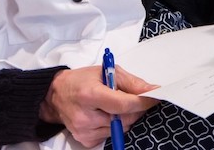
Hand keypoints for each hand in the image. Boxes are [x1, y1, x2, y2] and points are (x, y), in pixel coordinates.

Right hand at [39, 65, 158, 147]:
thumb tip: (152, 90)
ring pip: (120, 128)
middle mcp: (85, 117)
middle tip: (138, 98)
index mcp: (90, 95)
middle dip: (136, 109)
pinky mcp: (85, 141)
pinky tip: (107, 114)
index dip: (141, 102)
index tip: (156, 97)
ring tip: (117, 104)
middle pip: (123, 119)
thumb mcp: (106, 71)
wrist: (57, 95)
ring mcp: (84, 131)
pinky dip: (115, 125)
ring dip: (126, 117)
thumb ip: (130, 82)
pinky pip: (111, 135)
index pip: (122, 104)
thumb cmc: (83, 80)